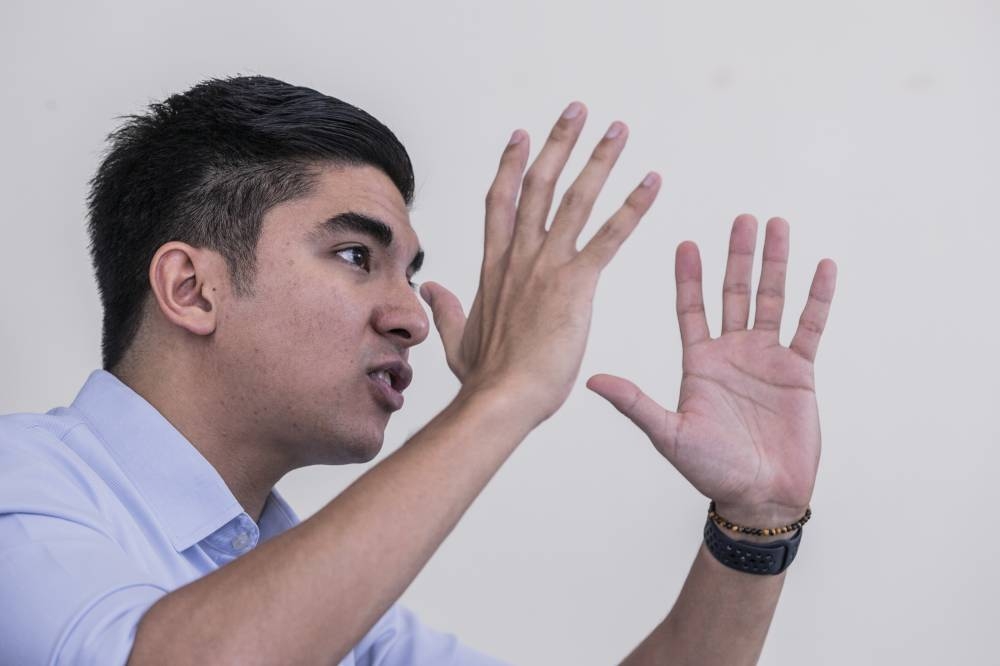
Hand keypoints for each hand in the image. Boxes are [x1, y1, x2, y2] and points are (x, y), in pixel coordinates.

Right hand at [420, 103, 660, 424]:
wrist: (500, 399)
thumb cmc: (484, 378)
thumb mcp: (456, 339)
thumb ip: (446, 309)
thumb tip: (432, 289)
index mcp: (493, 267)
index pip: (501, 202)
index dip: (511, 165)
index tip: (521, 136)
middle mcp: (519, 256)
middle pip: (538, 184)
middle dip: (559, 143)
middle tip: (578, 111)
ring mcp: (546, 266)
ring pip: (575, 199)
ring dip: (599, 160)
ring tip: (618, 130)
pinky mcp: (575, 284)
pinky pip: (609, 236)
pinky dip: (633, 207)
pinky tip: (652, 182)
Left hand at [587, 215, 836, 524]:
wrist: (759, 495)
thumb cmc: (711, 470)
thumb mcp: (669, 433)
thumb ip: (635, 403)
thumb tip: (591, 381)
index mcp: (699, 363)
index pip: (691, 309)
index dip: (689, 278)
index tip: (686, 244)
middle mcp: (731, 352)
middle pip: (734, 292)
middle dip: (738, 256)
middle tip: (742, 218)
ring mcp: (766, 358)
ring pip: (772, 299)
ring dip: (775, 263)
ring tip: (778, 226)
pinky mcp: (799, 371)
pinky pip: (809, 326)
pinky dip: (816, 297)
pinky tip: (822, 266)